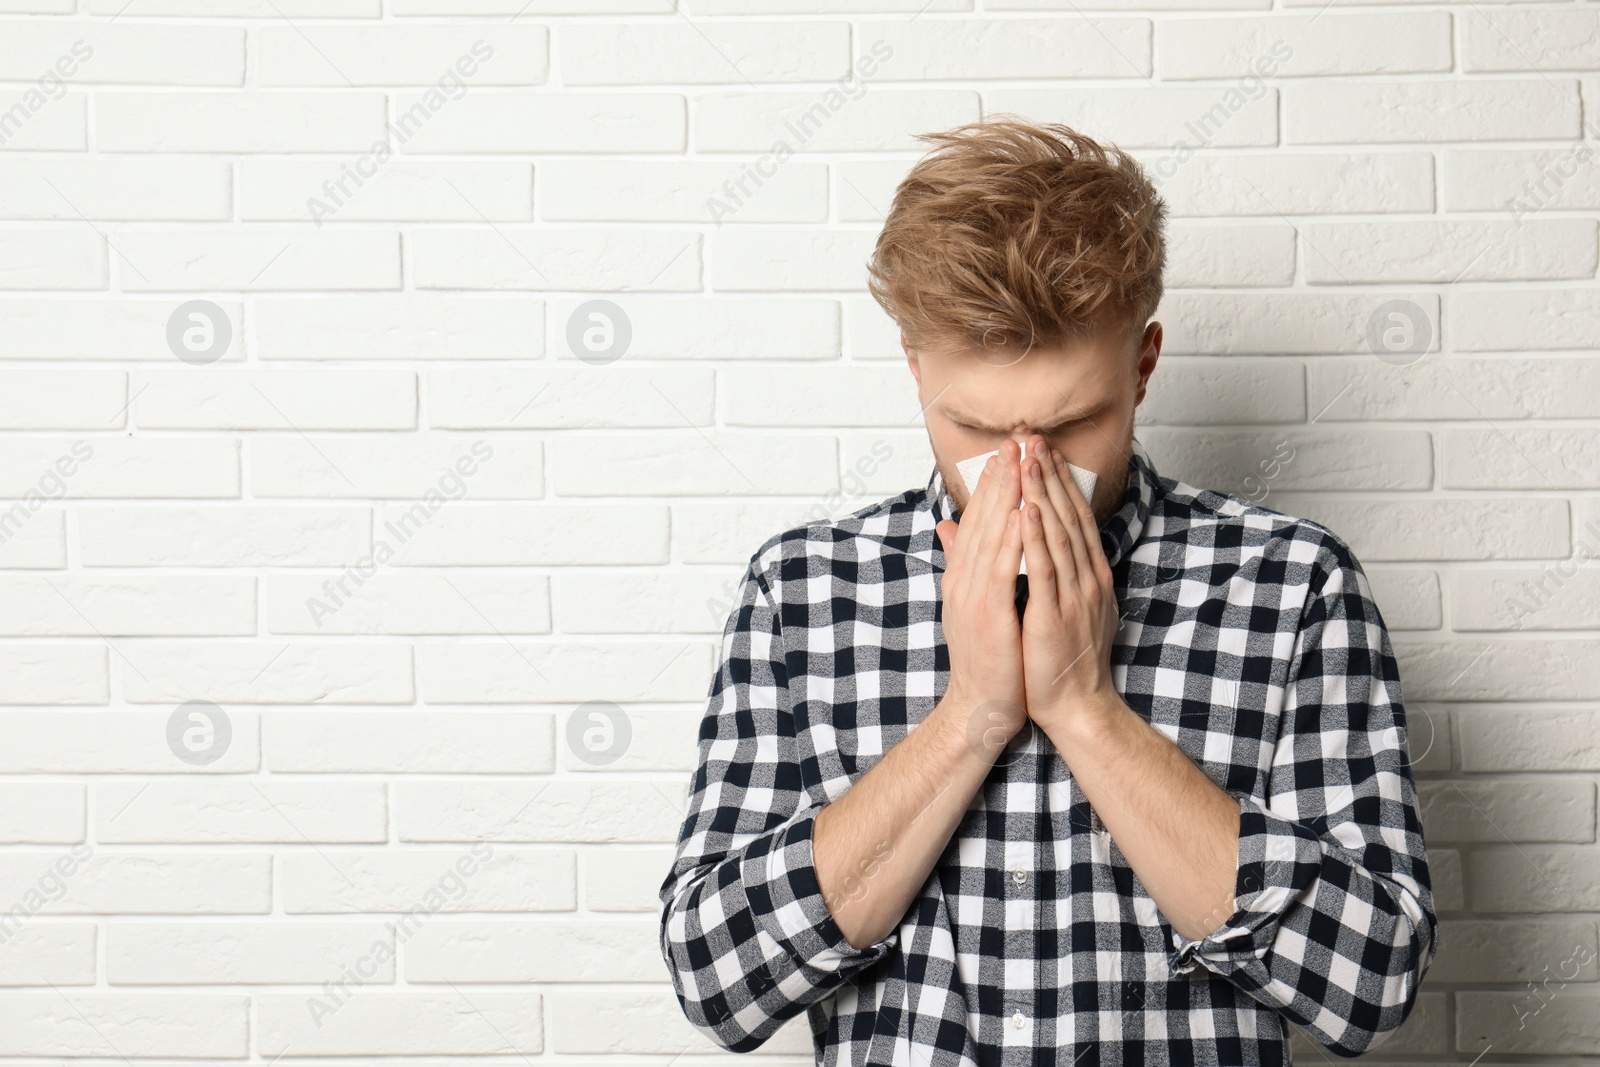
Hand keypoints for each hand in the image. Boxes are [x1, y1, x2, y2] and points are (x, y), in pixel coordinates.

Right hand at [934, 441, 1027, 760]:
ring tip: (1019, 462)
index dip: (992, 485)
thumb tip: (949, 529)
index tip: (1008, 452)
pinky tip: (1019, 512)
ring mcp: (972, 595)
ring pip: (989, 535)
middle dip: (999, 478)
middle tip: (1014, 440)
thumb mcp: (971, 604)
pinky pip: (1000, 567)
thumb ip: (963, 565)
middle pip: (981, 519)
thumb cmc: (987, 659)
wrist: (980, 706)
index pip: (977, 521)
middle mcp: (963, 580)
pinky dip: (1008, 537)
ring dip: (1004, 496)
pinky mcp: (988, 613)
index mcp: (962, 577)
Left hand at [1016, 435, 1121, 732]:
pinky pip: (1046, 569)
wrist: (1075, 706)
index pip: (1073, 518)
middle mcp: (1086, 578)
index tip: (1042, 449)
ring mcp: (1074, 595)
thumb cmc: (1063, 659)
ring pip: (1058, 534)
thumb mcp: (1056, 606)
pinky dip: (1037, 537)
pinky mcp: (1055, 614)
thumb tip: (1033, 545)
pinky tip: (1028, 510)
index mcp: (1087, 576)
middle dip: (1050, 475)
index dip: (1058, 481)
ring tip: (1030, 459)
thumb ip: (1043, 570)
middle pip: (1068, 516)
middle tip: (1035, 438)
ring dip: (1044, 493)